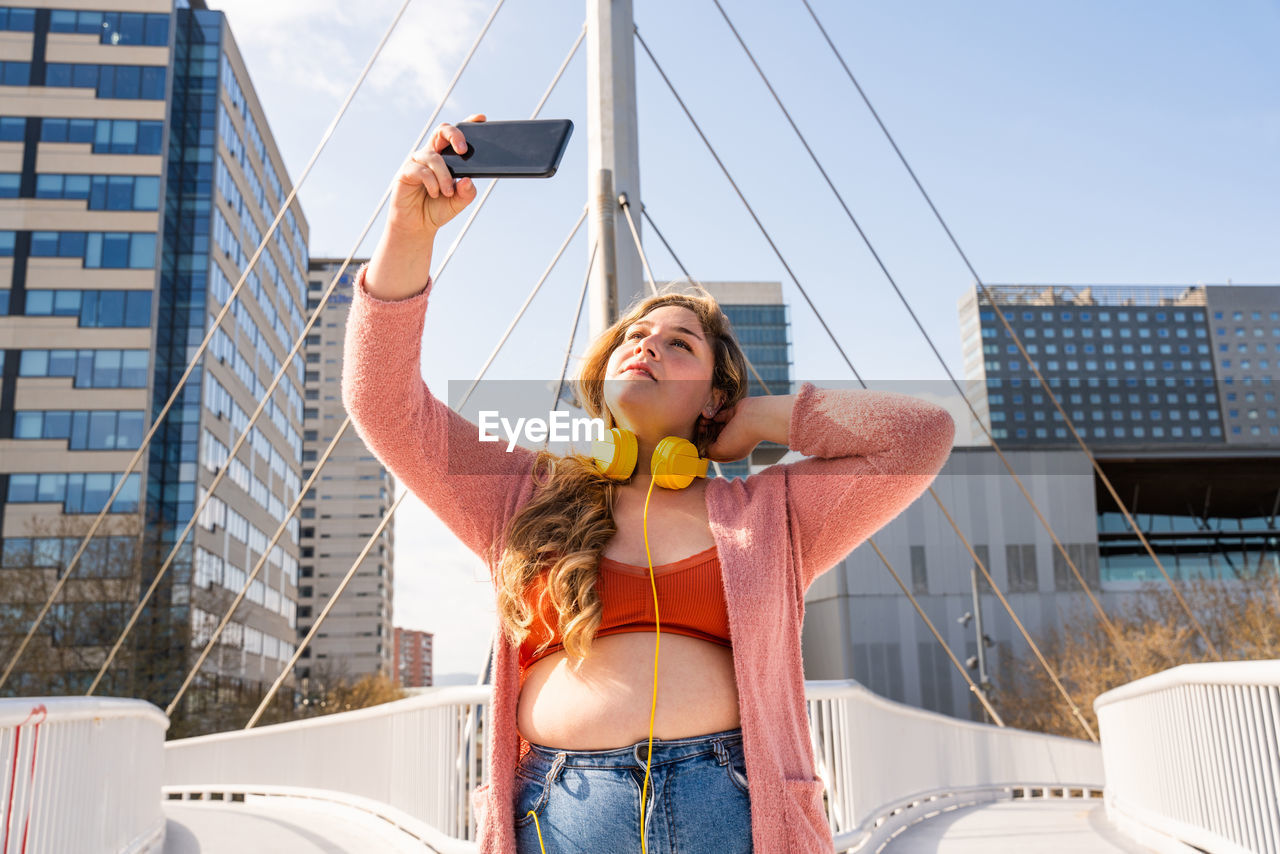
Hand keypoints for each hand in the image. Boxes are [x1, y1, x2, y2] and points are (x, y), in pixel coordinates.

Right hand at [387, 114, 485, 243]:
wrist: (417, 226)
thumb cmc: (437, 209)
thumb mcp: (458, 202)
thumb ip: (467, 192)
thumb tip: (467, 180)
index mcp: (445, 157)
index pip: (454, 136)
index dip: (467, 124)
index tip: (481, 119)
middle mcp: (430, 155)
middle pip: (441, 131)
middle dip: (454, 135)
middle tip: (463, 150)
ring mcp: (416, 162)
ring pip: (434, 157)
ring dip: (444, 175)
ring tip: (448, 192)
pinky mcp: (405, 173)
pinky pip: (421, 170)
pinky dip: (432, 182)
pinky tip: (435, 193)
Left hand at [703, 399, 761, 462]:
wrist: (755, 417)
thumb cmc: (740, 437)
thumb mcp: (721, 450)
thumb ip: (709, 451)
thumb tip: (702, 450)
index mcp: (733, 452)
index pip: (716, 454)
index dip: (706, 451)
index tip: (696, 447)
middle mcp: (733, 441)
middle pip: (714, 440)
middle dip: (705, 437)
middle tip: (698, 433)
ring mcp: (733, 428)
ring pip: (715, 428)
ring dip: (707, 426)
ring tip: (701, 424)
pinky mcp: (732, 416)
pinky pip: (718, 417)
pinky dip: (712, 418)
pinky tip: (707, 418)